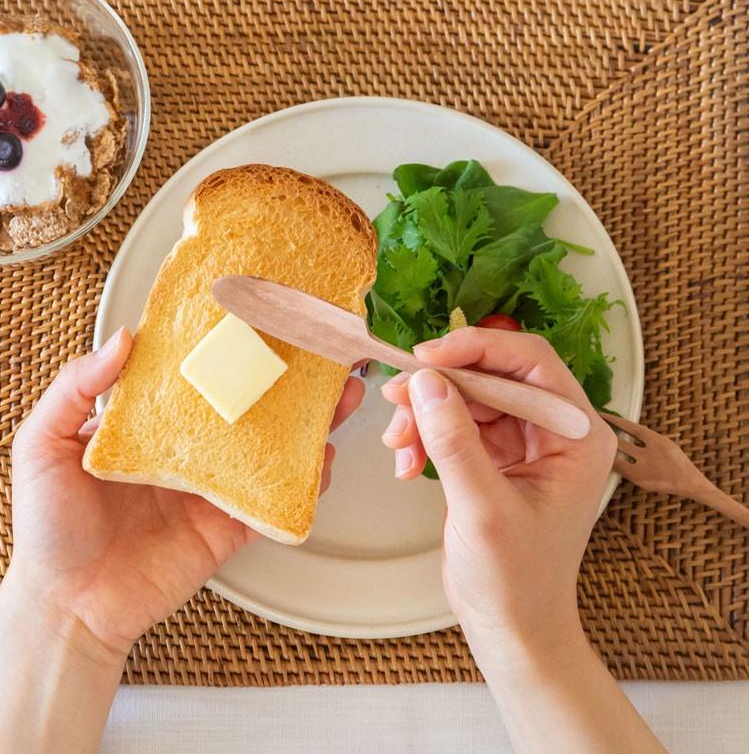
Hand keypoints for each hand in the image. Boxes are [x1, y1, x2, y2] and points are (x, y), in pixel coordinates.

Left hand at [10, 327, 363, 658]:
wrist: (70, 605)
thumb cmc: (50, 526)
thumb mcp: (43, 445)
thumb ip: (75, 389)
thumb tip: (124, 339)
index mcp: (154, 424)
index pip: (201, 375)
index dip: (232, 347)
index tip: (261, 317)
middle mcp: (192, 449)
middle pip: (251, 405)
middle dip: (289, 379)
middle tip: (319, 351)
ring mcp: (217, 486)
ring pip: (275, 447)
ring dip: (311, 422)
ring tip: (341, 395)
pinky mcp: (233, 525)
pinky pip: (277, 500)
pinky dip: (307, 482)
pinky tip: (323, 460)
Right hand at [381, 327, 616, 665]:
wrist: (511, 625)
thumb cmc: (515, 580)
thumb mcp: (482, 509)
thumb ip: (454, 442)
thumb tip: (426, 381)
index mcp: (576, 435)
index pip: (531, 362)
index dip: (478, 347)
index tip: (427, 356)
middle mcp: (553, 430)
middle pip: (492, 376)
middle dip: (441, 386)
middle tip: (396, 396)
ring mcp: (522, 442)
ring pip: (466, 398)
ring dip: (425, 414)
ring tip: (398, 444)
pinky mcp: (493, 456)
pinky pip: (454, 425)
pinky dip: (425, 436)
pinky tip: (406, 464)